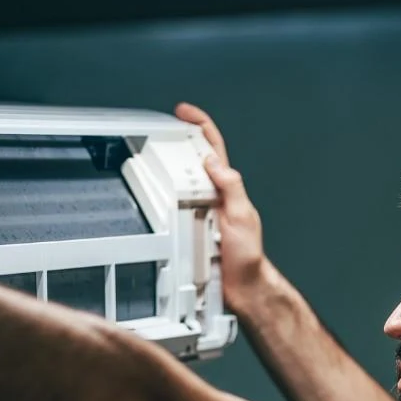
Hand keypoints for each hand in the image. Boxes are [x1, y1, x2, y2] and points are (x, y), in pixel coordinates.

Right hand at [174, 102, 268, 309]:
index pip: (214, 149)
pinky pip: (174, 208)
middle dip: (178, 142)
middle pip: (193, 160)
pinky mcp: (191, 229)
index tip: (184, 112)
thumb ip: (230, 187)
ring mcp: (202, 212)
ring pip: (180, 183)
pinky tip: (154, 195)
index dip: (200, 126)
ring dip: (167, 170)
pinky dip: (164, 198)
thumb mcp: (242, 216)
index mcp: (228, 188)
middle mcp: (215, 197)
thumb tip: (212, 161)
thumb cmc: (247, 257)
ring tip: (153, 159)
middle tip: (160, 132)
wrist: (242, 289)